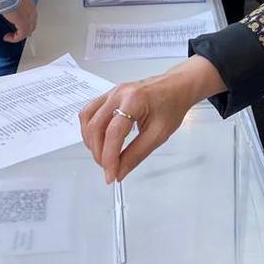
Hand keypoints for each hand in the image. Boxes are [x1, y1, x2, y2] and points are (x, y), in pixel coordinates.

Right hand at [0, 0, 37, 42]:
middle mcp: (32, 11)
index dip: (25, 22)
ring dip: (19, 35)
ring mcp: (29, 18)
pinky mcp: (24, 24)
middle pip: (32, 25)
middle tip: (16, 34)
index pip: (31, 16)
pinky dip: (14, 38)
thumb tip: (5, 5)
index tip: (17, 25)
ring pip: (27, 31)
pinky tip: (7, 38)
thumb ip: (11, 3)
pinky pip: (21, 35)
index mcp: (29, 3)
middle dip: (24, 30)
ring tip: (10, 37)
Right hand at [79, 56, 227, 182]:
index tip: (111, 176)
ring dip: (91, 141)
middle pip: (96, 126)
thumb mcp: (159, 134)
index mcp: (134, 100)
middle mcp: (118, 94)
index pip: (114, 133)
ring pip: (87, 118)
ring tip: (103, 156)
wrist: (176, 87)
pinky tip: (99, 140)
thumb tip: (119, 172)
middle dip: (99, 153)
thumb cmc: (171, 106)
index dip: (109, 157)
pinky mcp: (108, 95)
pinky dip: (90, 130)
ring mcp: (111, 92)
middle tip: (109, 169)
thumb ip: (137, 154)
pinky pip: (89, 112)